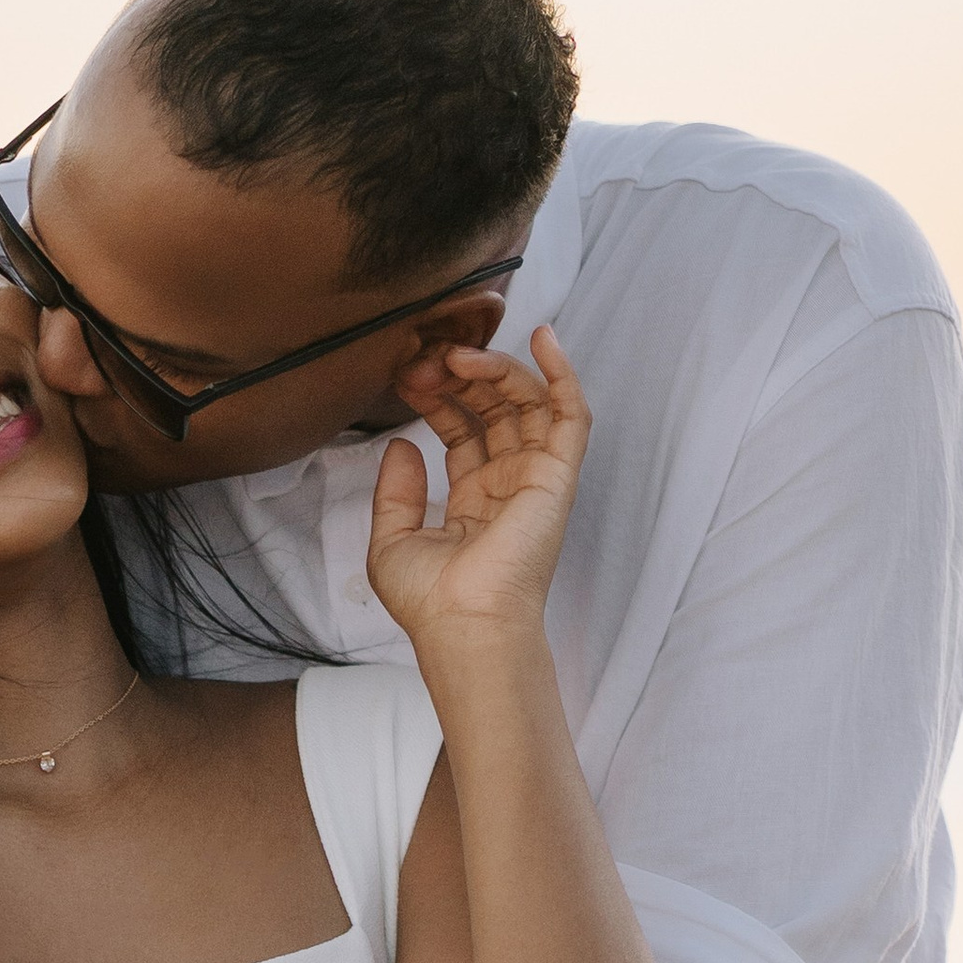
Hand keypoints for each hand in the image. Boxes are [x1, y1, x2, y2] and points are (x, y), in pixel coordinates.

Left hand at [368, 328, 590, 648]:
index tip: (407, 376)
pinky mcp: (557, 476)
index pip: (462, 431)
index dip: (438, 398)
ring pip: (527, 404)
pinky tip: (543, 336)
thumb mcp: (391, 541)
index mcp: (474, 502)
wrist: (463, 625)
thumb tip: (403, 442)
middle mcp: (509, 486)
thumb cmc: (431, 602)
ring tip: (458, 354)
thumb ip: (394, 492)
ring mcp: (536, 479)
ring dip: (496, 370)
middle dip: (461, 378)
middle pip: (494, 410)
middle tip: (427, 359)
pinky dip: (562, 374)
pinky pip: (571, 415)